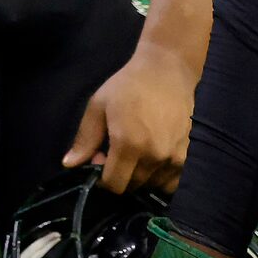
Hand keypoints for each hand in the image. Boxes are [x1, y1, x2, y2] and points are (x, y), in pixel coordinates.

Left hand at [62, 39, 198, 192]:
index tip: (101, 160)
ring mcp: (174, 158)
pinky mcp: (187, 157)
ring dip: (140, 177)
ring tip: (136, 153)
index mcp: (129, 144)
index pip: (114, 185)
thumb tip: (69, 165)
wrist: (167, 71)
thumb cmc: (128, 85)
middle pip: (132, 186)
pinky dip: (160, 178)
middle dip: (120, 175)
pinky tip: (154, 159)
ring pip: (152, 186)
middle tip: (118, 152)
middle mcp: (154, 156)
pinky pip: (172, 183)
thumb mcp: (99, 106)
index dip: (103, 178)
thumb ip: (85, 139)